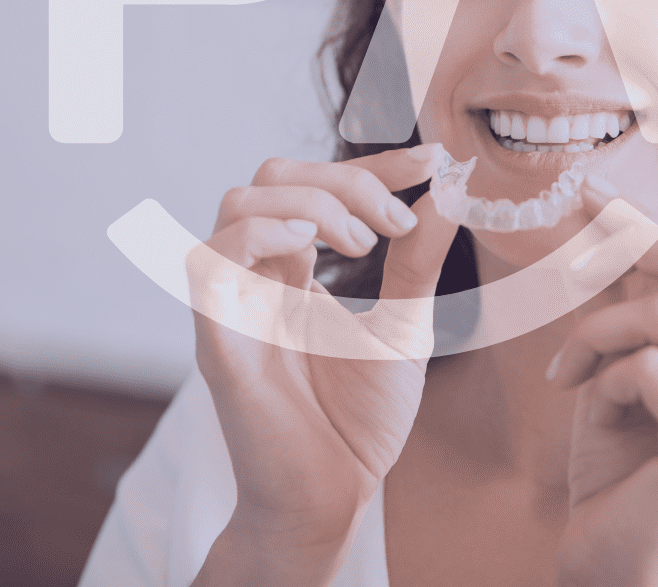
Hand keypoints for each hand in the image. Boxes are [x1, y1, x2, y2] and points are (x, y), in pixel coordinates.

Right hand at [190, 144, 459, 585]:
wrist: (335, 496)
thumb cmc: (358, 421)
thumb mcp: (403, 327)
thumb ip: (416, 261)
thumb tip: (446, 193)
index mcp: (294, 270)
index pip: (319, 186)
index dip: (373, 163)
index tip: (431, 160)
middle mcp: (257, 276)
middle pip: (272, 177)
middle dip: (343, 178)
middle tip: (395, 220)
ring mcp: (233, 302)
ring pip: (239, 202)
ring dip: (310, 203)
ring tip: (362, 243)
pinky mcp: (217, 336)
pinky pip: (211, 259)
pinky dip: (262, 234)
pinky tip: (311, 249)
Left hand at [549, 188, 657, 586]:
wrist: (618, 568)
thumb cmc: (624, 473)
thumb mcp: (629, 367)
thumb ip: (635, 301)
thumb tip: (610, 217)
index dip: (653, 222)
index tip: (591, 193)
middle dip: (636, 242)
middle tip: (579, 250)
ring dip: (597, 336)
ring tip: (572, 374)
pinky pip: (648, 366)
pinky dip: (602, 378)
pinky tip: (590, 410)